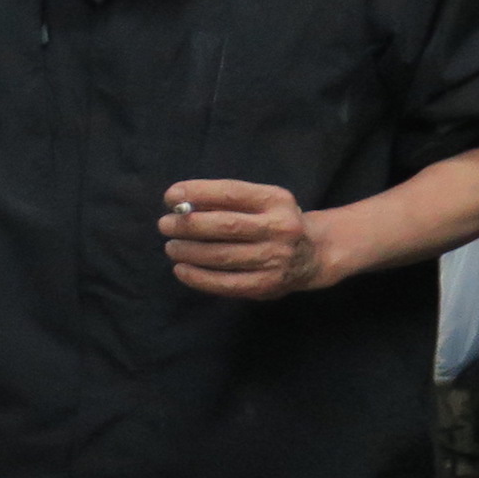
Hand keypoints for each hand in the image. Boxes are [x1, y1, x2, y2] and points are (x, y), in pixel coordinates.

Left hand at [160, 178, 331, 297]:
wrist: (313, 255)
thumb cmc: (272, 221)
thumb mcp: (260, 201)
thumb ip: (226, 200)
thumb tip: (180, 203)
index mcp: (275, 200)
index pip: (231, 192)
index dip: (197, 193)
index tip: (170, 196)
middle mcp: (280, 228)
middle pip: (225, 226)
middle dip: (188, 225)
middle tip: (165, 225)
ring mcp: (275, 259)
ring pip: (223, 256)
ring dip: (189, 252)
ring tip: (171, 247)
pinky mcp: (267, 285)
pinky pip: (227, 283)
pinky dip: (199, 278)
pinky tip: (181, 270)